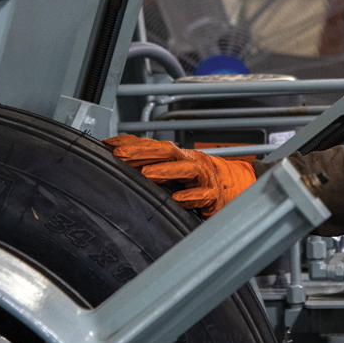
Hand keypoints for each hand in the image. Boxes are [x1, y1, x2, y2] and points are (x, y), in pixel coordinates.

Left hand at [104, 136, 255, 215]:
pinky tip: (178, 199)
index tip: (109, 145)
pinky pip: (203, 195)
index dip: (131, 143)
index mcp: (178, 156)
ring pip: (186, 170)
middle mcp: (190, 162)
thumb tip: (117, 154)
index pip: (152, 145)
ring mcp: (203, 179)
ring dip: (166, 171)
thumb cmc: (197, 179)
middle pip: (168, 151)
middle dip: (144, 152)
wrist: (233, 188)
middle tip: (121, 156)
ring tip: (147, 173)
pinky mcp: (213, 198)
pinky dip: (191, 196)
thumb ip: (149, 162)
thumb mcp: (173, 168)